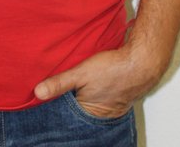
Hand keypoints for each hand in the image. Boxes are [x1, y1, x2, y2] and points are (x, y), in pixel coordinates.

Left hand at [34, 43, 162, 118]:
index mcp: (91, 115)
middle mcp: (102, 117)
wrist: (142, 61)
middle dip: (69, 104)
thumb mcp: (81, 73)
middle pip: (78, 114)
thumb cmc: (113, 68)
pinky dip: (92, 94)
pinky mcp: (117, 99)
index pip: (68, 118)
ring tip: (73, 88)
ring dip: (81, 98)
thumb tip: (37, 92)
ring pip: (89, 106)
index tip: (46, 101)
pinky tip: (89, 85)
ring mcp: (111, 109)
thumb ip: (59, 83)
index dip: (57, 108)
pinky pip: (100, 100)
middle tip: (60, 92)